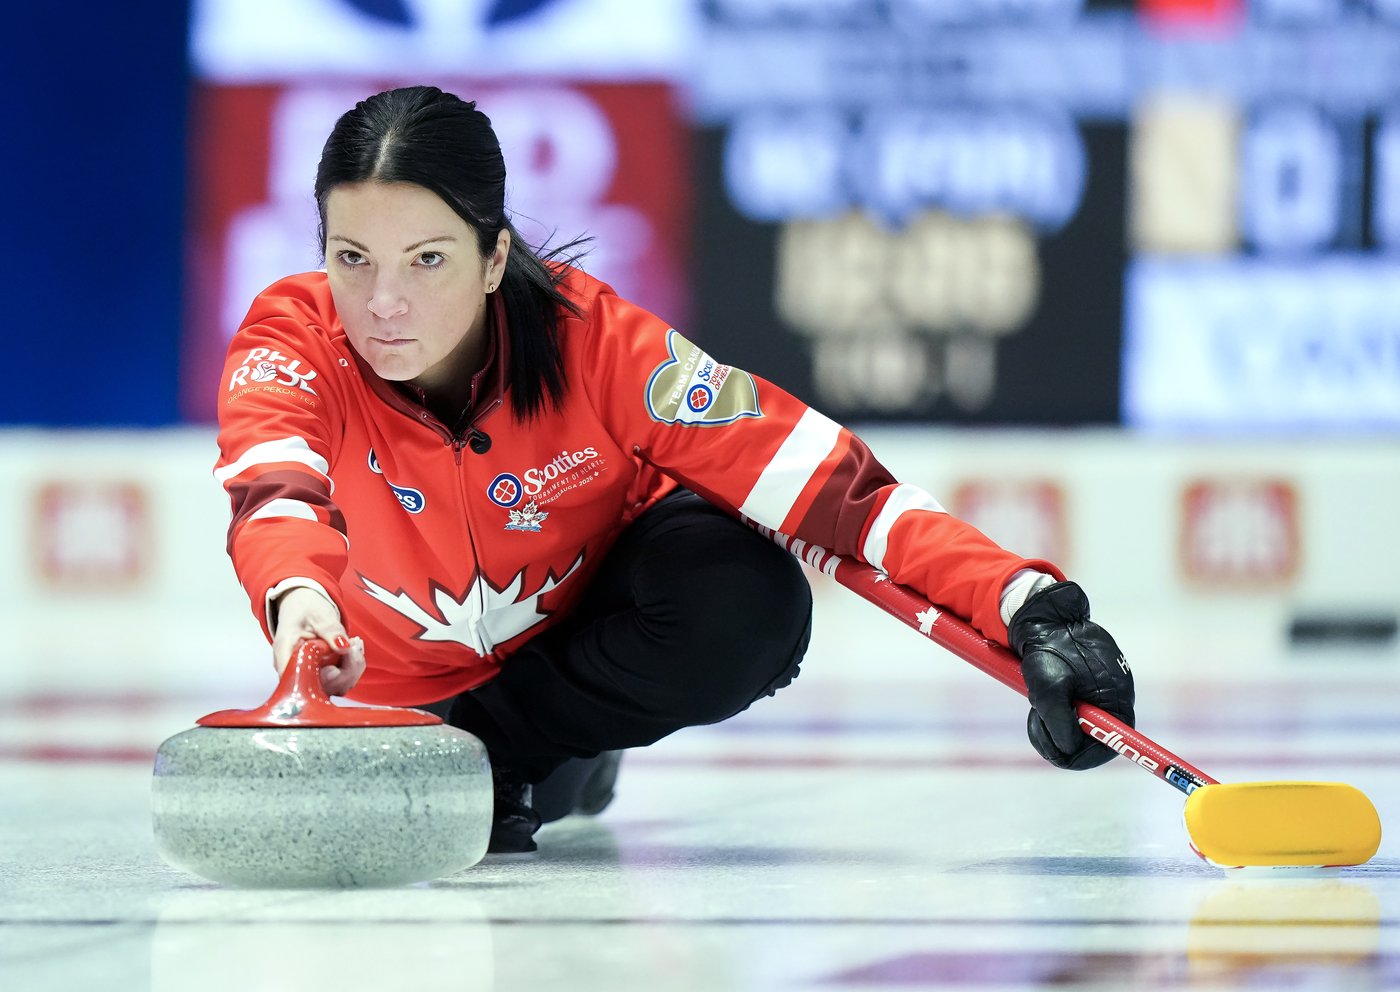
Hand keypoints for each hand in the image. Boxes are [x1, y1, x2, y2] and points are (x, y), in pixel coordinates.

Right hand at [271, 586, 364, 694]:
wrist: (305, 609)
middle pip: (320, 687)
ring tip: (354, 643)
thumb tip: (344, 646)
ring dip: (352, 667)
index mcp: (285, 653)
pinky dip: (353, 667)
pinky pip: (342, 682)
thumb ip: (330, 630)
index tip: (334, 667)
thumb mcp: (318, 614)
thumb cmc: (306, 611)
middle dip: (345, 670)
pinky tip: (353, 649)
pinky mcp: (322, 679)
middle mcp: (294, 670)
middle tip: (353, 645)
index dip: (318, 679)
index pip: (296, 680)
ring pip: (335, 687)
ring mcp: (308, 677)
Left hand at [1008, 581, 1133, 769]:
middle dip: (1059, 738)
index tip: (1056, 754)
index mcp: (1118, 701)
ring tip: (1035, 702)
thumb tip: (1068, 751)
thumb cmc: (1048, 649)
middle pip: (1090, 743)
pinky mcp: (1084, 691)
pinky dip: (1050, 713)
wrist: (1043, 618)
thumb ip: (1061, 723)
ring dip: (1050, 725)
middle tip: (1036, 719)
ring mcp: (1100, 696)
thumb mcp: (1049, 688)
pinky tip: (1039, 695)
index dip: (1084, 757)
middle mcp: (1114, 702)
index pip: (1112, 745)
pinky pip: (1068, 716)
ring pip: (1074, 732)